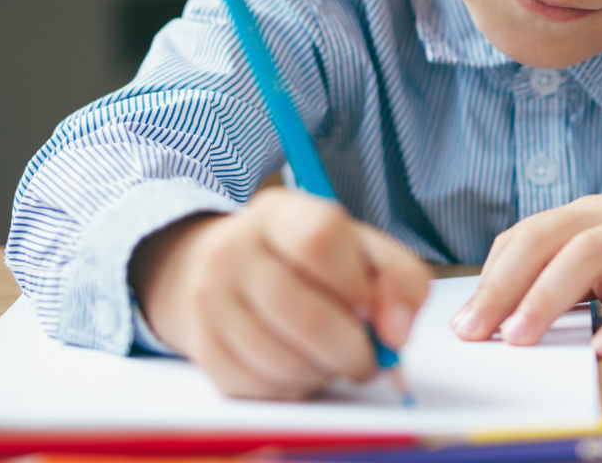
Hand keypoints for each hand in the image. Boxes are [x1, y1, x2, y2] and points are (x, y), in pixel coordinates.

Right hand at [129, 187, 431, 398]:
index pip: (319, 241)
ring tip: (333, 359)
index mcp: (281, 214)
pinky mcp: (202, 346)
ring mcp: (210, 300)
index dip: (356, 286)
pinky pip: (258, 386)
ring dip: (324, 372)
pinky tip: (302, 368)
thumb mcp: (360, 248)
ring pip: (282, 360)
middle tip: (368, 358)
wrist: (222, 269)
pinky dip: (293, 388)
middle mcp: (235, 251)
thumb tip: (398, 333)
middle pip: (304, 315)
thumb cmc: (308, 261)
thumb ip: (400, 279)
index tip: (371, 309)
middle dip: (351, 350)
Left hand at [450, 194, 601, 357]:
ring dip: (550, 296)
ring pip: (593, 254)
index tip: (463, 323)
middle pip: (549, 238)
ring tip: (521, 338)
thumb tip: (507, 318)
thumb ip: (573, 279)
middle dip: (505, 286)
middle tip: (476, 333)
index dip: (492, 277)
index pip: (528, 236)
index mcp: (593, 213)